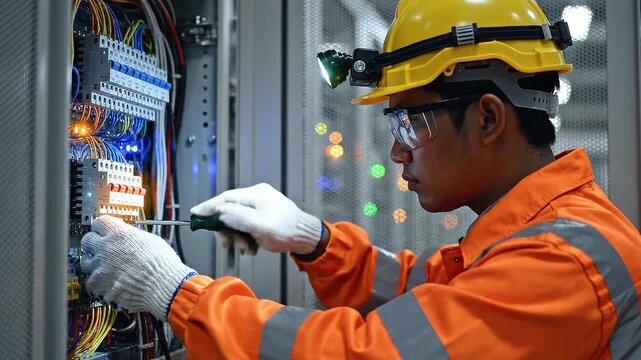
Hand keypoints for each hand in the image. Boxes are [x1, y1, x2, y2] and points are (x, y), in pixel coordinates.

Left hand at [80, 216, 195, 320]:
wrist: (164, 286)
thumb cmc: (162, 265)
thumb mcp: (151, 240)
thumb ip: (133, 236)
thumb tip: (128, 236)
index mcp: (120, 234)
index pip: (99, 223)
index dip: (101, 227)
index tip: (103, 230)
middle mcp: (107, 249)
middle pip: (86, 240)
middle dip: (93, 244)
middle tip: (101, 248)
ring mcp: (101, 269)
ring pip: (85, 263)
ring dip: (95, 265)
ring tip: (106, 268)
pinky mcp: (101, 287)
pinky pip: (93, 284)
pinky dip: (99, 284)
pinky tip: (109, 283)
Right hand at [190, 183, 321, 255]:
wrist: (306, 238)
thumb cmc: (287, 230)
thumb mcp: (258, 225)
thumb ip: (236, 216)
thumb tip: (219, 211)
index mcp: (255, 194)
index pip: (225, 198)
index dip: (208, 207)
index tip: (195, 214)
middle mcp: (256, 197)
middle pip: (229, 211)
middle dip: (227, 230)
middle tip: (229, 244)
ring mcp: (260, 207)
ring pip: (236, 221)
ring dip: (237, 237)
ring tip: (247, 248)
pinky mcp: (263, 217)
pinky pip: (246, 226)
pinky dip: (245, 237)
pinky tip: (252, 247)